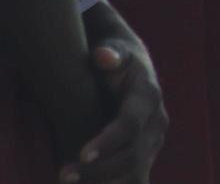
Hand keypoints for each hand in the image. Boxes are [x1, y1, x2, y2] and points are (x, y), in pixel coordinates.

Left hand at [58, 28, 165, 182]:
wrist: (131, 71)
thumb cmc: (114, 60)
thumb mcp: (115, 49)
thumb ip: (111, 52)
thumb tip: (103, 55)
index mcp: (148, 97)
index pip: (131, 124)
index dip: (108, 141)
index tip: (81, 154)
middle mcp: (157, 123)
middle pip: (132, 156)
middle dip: (98, 171)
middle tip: (63, 175)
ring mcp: (153, 142)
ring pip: (135, 174)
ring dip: (104, 183)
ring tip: (69, 182)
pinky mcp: (145, 156)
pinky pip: (135, 179)